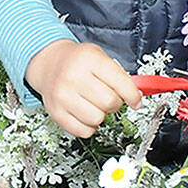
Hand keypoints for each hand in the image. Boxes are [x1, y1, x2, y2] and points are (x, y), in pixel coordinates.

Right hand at [24, 40, 141, 138]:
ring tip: (95, 104)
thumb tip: (137, 96)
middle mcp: (73, 77)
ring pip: (97, 119)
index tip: (136, 101)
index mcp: (89, 59)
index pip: (120, 82)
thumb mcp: (99, 56)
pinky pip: (83, 131)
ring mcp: (62, 96)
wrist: (49, 64)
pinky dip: (89, 126)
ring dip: (101, 115)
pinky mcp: (56, 112)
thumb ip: (119, 75)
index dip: (133, 95)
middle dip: (116, 104)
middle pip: (109, 102)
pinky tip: (85, 113)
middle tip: (111, 98)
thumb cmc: (77, 61)